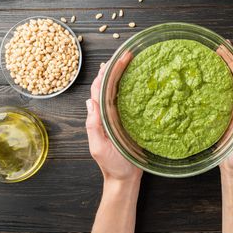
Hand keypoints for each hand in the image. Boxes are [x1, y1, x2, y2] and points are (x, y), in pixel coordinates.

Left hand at [86, 53, 142, 182]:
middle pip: (110, 85)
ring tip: (133, 60)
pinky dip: (133, 88)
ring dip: (124, 75)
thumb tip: (90, 102)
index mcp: (99, 116)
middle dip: (116, 68)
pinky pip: (130, 101)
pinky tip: (141, 80)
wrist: (125, 179)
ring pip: (119, 90)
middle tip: (127, 54)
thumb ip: (93, 127)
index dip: (105, 73)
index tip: (114, 60)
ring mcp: (119, 116)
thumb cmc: (112, 165)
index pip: (99, 89)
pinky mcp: (130, 121)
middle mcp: (108, 113)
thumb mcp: (99, 147)